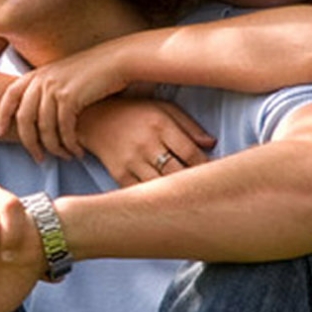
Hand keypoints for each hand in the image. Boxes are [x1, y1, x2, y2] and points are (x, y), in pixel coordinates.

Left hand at [0, 47, 131, 160]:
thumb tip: (36, 114)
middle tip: (39, 159)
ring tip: (64, 157)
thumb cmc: (94, 72)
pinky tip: (77, 151)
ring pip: (44, 128)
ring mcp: (55, 88)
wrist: (118, 60)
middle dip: (29, 143)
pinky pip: (63, 129)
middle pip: (24, 119)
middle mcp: (42, 80)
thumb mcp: (64, 76)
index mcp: (37, 74)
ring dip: (54, 148)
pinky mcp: (70, 98)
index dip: (1, 116)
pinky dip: (69, 144)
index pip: (9, 96)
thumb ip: (47, 90)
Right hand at [75, 98, 214, 187]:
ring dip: (177, 194)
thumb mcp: (163, 109)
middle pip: (177, 172)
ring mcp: (131, 161)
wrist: (93, 118)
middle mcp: (145, 144)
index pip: (190, 152)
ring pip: (161, 186)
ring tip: (191, 199)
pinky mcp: (119, 175)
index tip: (218, 173)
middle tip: (208, 190)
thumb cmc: (135, 113)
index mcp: (160, 125)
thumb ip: (189, 126)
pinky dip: (156, 200)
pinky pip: (142, 193)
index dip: (207, 166)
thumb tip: (212, 144)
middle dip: (194, 183)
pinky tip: (167, 202)